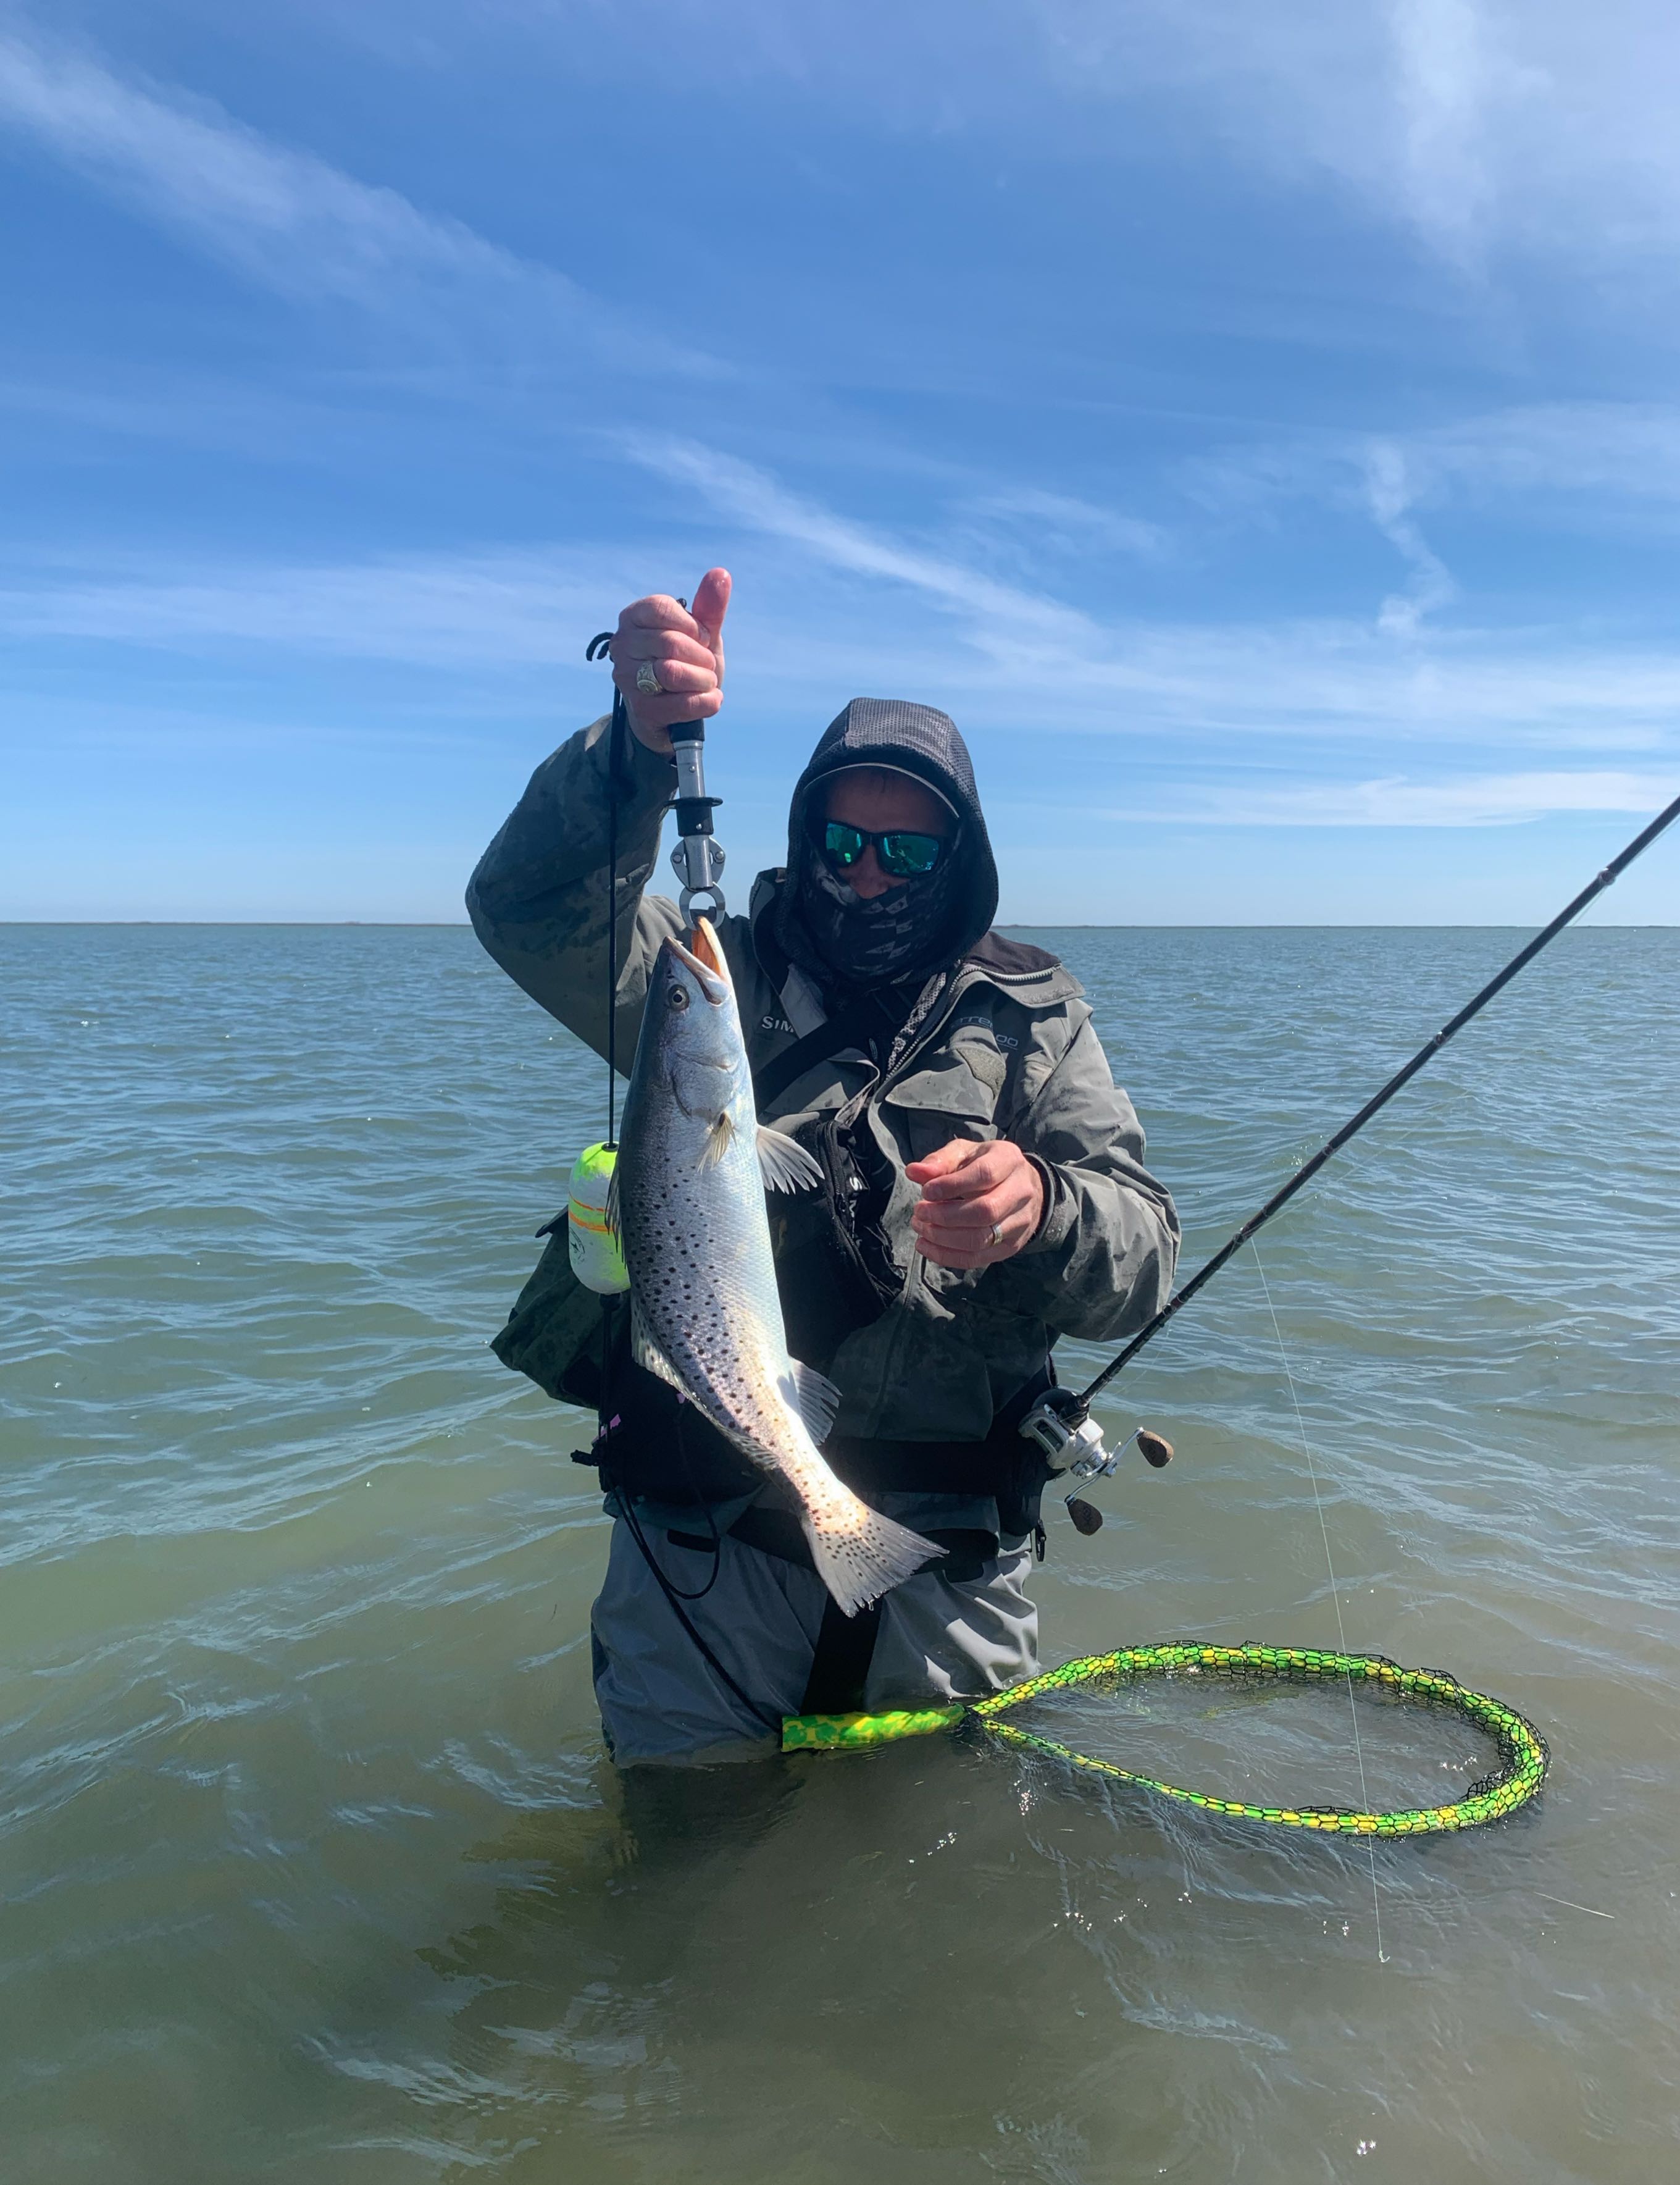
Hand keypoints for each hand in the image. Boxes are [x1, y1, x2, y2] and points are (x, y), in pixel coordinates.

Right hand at [610, 567, 731, 752]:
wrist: (675, 710)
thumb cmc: (687, 661)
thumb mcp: (701, 633)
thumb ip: (710, 607)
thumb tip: (721, 573)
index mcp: (633, 617)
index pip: (661, 609)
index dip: (692, 626)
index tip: (703, 637)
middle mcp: (622, 645)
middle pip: (670, 643)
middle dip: (702, 656)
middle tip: (707, 665)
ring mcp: (626, 678)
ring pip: (672, 672)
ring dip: (704, 679)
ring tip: (707, 682)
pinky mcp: (641, 709)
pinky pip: (682, 703)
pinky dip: (707, 702)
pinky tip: (710, 699)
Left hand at [906, 1139, 1044, 1268]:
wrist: (1022, 1186)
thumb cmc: (986, 1166)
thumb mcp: (965, 1153)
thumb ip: (940, 1161)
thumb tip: (913, 1172)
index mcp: (1009, 1161)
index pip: (984, 1175)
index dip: (951, 1186)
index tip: (925, 1191)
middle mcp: (1021, 1192)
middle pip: (984, 1211)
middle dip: (944, 1215)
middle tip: (919, 1212)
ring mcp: (1020, 1222)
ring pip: (980, 1239)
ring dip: (942, 1238)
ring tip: (921, 1228)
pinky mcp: (1012, 1246)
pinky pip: (978, 1259)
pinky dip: (947, 1256)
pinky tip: (927, 1246)